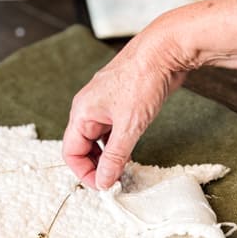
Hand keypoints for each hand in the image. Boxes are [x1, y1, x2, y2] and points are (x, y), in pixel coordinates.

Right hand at [62, 22, 185, 189]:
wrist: (165, 50)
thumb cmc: (143, 81)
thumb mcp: (129, 126)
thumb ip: (114, 157)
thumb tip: (103, 182)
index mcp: (82, 112)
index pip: (71, 152)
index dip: (84, 173)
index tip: (103, 187)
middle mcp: (89, 109)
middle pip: (83, 147)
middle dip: (95, 167)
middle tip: (114, 182)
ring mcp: (104, 105)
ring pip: (98, 139)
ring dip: (107, 157)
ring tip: (123, 171)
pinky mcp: (120, 103)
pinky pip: (112, 131)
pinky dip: (117, 145)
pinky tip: (130, 154)